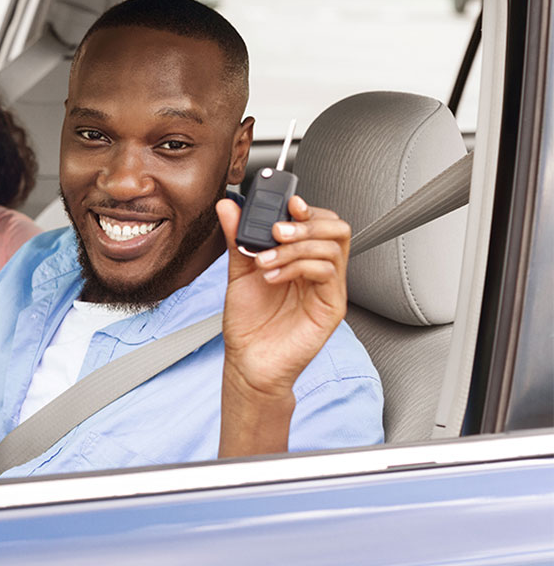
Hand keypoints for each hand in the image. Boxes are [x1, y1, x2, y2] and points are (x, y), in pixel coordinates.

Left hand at [214, 196, 349, 452]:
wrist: (248, 361)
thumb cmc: (248, 322)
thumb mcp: (238, 271)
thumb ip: (236, 237)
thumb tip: (228, 206)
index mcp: (301, 258)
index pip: (319, 221)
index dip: (307, 208)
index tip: (287, 203)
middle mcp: (319, 270)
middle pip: (336, 229)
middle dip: (306, 223)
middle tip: (276, 231)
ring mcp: (327, 288)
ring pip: (333, 247)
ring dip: (295, 246)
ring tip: (266, 260)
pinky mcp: (331, 306)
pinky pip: (327, 272)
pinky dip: (298, 267)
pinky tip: (274, 277)